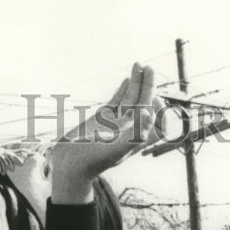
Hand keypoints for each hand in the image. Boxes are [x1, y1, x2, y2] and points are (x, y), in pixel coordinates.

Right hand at [50, 63, 158, 202]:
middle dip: (148, 86)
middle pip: (144, 105)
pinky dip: (123, 90)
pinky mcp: (101, 119)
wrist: (68, 165)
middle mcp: (128, 130)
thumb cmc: (91, 162)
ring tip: (139, 64)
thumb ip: (134, 136)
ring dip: (136, 83)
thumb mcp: (114, 150)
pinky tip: (128, 79)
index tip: (155, 99)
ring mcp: (115, 123)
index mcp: (135, 139)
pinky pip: (116, 101)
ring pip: (130, 99)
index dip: (161, 112)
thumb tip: (149, 116)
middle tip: (149, 68)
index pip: (157, 125)